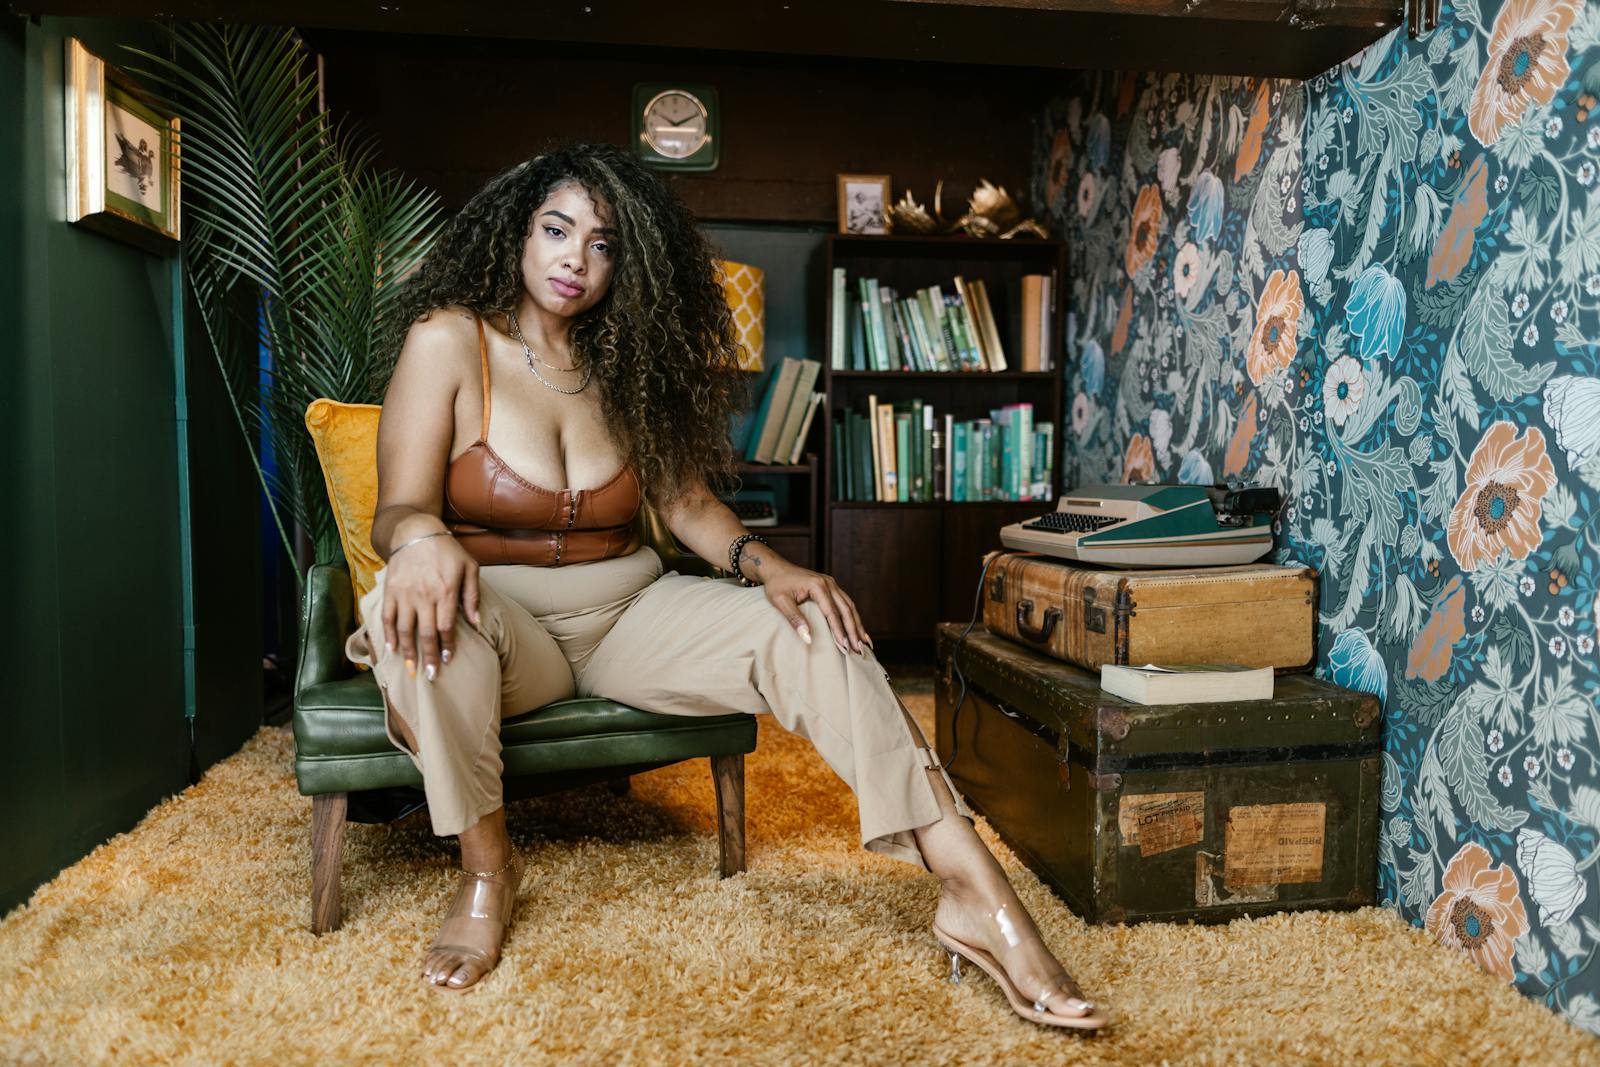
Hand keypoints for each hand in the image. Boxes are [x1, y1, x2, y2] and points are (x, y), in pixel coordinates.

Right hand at [381, 533, 480, 681]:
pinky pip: (388, 617)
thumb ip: (473, 596)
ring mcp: (405, 593)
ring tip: (411, 669)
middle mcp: (425, 595)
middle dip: (428, 657)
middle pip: (426, 633)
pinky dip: (389, 635)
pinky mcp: (390, 590)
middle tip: (430, 676)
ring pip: (405, 629)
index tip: (447, 659)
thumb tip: (476, 624)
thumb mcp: (469, 567)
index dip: (446, 645)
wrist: (415, 531)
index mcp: (447, 591)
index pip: (446, 626)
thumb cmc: (447, 550)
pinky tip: (392, 650)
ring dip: (408, 652)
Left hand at [759, 559, 868, 653]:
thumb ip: (794, 619)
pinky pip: (846, 603)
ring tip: (865, 643)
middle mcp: (829, 583)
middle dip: (854, 631)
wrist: (775, 568)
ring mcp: (832, 584)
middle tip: (860, 649)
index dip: (839, 630)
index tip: (845, 646)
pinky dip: (853, 617)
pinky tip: (858, 629)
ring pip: (850, 606)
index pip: (832, 612)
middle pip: (846, 610)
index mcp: (818, 586)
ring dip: (857, 625)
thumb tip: (808, 638)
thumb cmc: (776, 585)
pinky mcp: (831, 588)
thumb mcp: (780, 602)